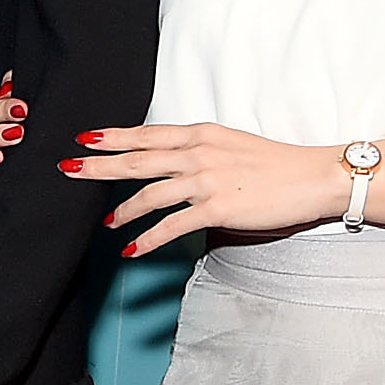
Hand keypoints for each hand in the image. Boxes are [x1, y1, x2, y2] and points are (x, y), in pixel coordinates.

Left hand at [67, 122, 349, 258]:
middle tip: (69, 169)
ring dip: (122, 210)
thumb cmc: (277, 163)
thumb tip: (173, 166)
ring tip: (106, 223)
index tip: (85, 138)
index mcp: (202, 134)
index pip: (148, 134)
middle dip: (99, 166)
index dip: (114, 137)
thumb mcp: (232, 144)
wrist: (315, 177)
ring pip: (149, 193)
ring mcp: (206, 180)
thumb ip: (199, 152)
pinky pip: (172, 226)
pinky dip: (148, 240)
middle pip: (137, 159)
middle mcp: (199, 153)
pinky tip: (132, 250)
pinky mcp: (217, 208)